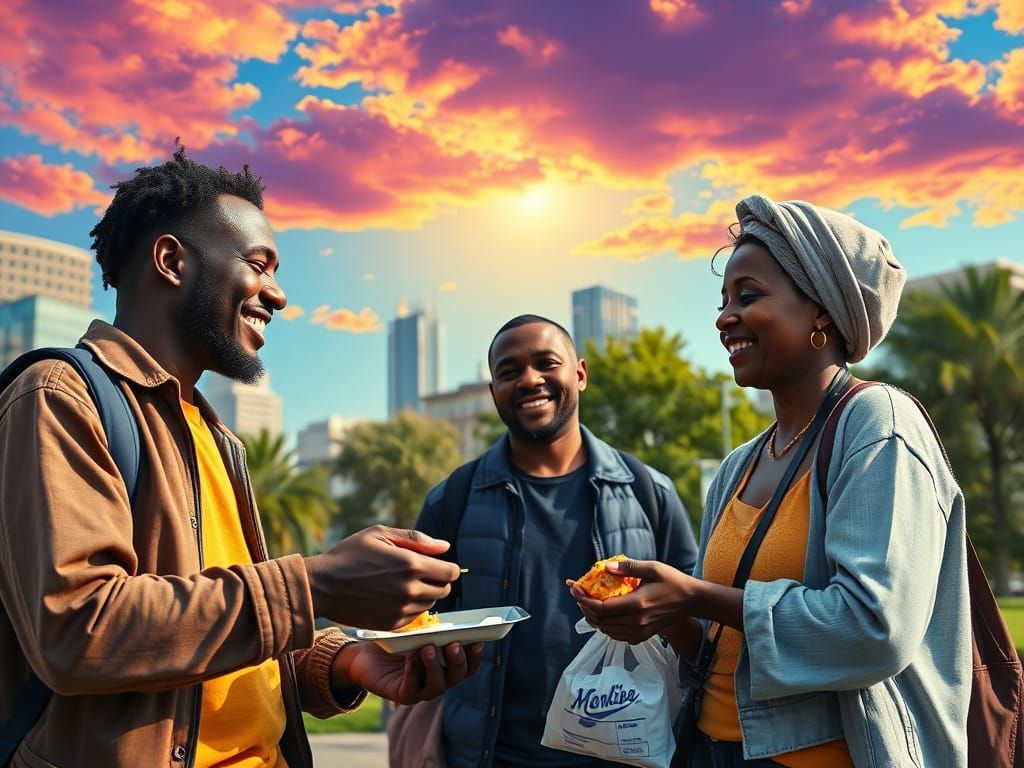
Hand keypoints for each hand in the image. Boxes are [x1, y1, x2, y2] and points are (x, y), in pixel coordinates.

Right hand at [304, 525, 459, 629]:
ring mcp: (402, 610)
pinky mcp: (392, 624)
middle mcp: (410, 589)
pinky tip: (394, 597)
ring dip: (425, 594)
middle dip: (438, 580)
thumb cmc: (350, 554)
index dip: (447, 567)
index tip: (436, 564)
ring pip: (431, 604)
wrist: (322, 586)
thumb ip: (416, 539)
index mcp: (411, 564)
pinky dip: (411, 608)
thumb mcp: (380, 534)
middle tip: (421, 573)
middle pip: (445, 590)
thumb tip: (445, 547)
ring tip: (404, 584)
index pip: (450, 572)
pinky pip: (415, 617)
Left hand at [331, 641, 484, 704]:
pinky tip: (411, 660)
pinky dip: (413, 674)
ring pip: (437, 685)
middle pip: (457, 676)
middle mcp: (438, 679)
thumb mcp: (414, 630)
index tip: (478, 641)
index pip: (468, 665)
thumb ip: (430, 626)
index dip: (475, 656)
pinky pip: (412, 689)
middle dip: (458, 660)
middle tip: (453, 644)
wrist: (365, 653)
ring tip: (428, 649)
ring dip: (435, 667)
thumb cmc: (394, 639)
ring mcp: (421, 689)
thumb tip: (441, 615)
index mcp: (446, 664)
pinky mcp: (403, 695)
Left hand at [567, 558, 698, 643]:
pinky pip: (616, 635)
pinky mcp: (642, 636)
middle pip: (600, 621)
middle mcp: (636, 622)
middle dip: (584, 607)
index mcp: (637, 604)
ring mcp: (639, 632)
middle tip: (579, 594)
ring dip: (593, 617)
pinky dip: (605, 626)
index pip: (601, 608)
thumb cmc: (672, 581)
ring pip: (606, 630)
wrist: (692, 601)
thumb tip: (606, 567)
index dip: (584, 600)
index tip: (575, 588)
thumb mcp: (652, 567)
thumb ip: (628, 567)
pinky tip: (604, 614)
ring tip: (588, 602)